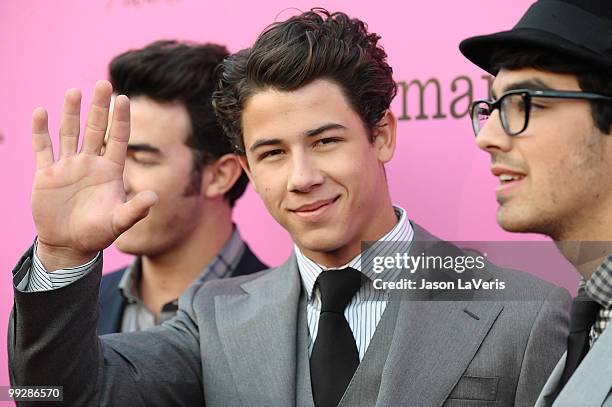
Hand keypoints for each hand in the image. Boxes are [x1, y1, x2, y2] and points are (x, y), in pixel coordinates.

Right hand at [31, 81, 157, 269]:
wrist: (69, 245)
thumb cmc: (98, 233)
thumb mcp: (119, 222)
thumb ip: (135, 209)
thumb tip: (154, 196)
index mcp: (110, 171)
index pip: (118, 139)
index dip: (121, 120)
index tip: (124, 98)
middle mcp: (90, 163)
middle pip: (95, 129)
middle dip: (98, 107)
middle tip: (102, 83)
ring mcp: (68, 166)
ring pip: (69, 133)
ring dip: (71, 113)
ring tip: (74, 92)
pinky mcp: (46, 173)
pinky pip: (43, 147)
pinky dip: (40, 131)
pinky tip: (40, 112)